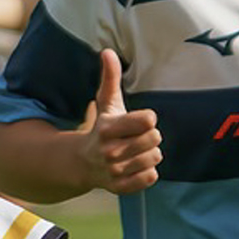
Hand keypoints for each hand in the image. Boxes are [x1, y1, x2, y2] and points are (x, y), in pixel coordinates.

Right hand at [81, 50, 160, 191]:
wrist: (83, 163)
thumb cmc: (103, 129)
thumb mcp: (106, 104)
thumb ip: (110, 78)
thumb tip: (107, 51)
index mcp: (107, 128)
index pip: (149, 121)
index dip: (147, 119)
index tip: (139, 121)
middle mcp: (109, 151)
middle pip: (155, 139)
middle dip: (150, 137)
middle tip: (137, 138)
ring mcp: (114, 171)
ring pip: (155, 158)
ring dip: (149, 154)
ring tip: (136, 153)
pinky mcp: (120, 187)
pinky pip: (150, 177)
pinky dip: (147, 172)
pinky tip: (135, 167)